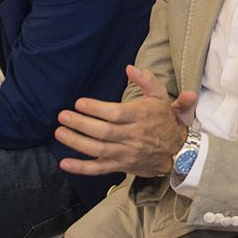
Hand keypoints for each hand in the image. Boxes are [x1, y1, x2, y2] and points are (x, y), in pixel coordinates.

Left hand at [55, 64, 195, 177]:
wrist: (178, 151)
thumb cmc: (165, 120)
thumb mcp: (161, 96)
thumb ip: (147, 81)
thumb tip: (130, 68)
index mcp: (142, 116)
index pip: (116, 113)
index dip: (96, 109)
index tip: (80, 103)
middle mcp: (133, 135)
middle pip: (104, 131)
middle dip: (81, 124)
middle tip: (63, 116)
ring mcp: (126, 153)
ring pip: (98, 149)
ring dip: (76, 142)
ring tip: (60, 132)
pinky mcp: (121, 166)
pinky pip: (99, 169)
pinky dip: (81, 168)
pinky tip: (65, 163)